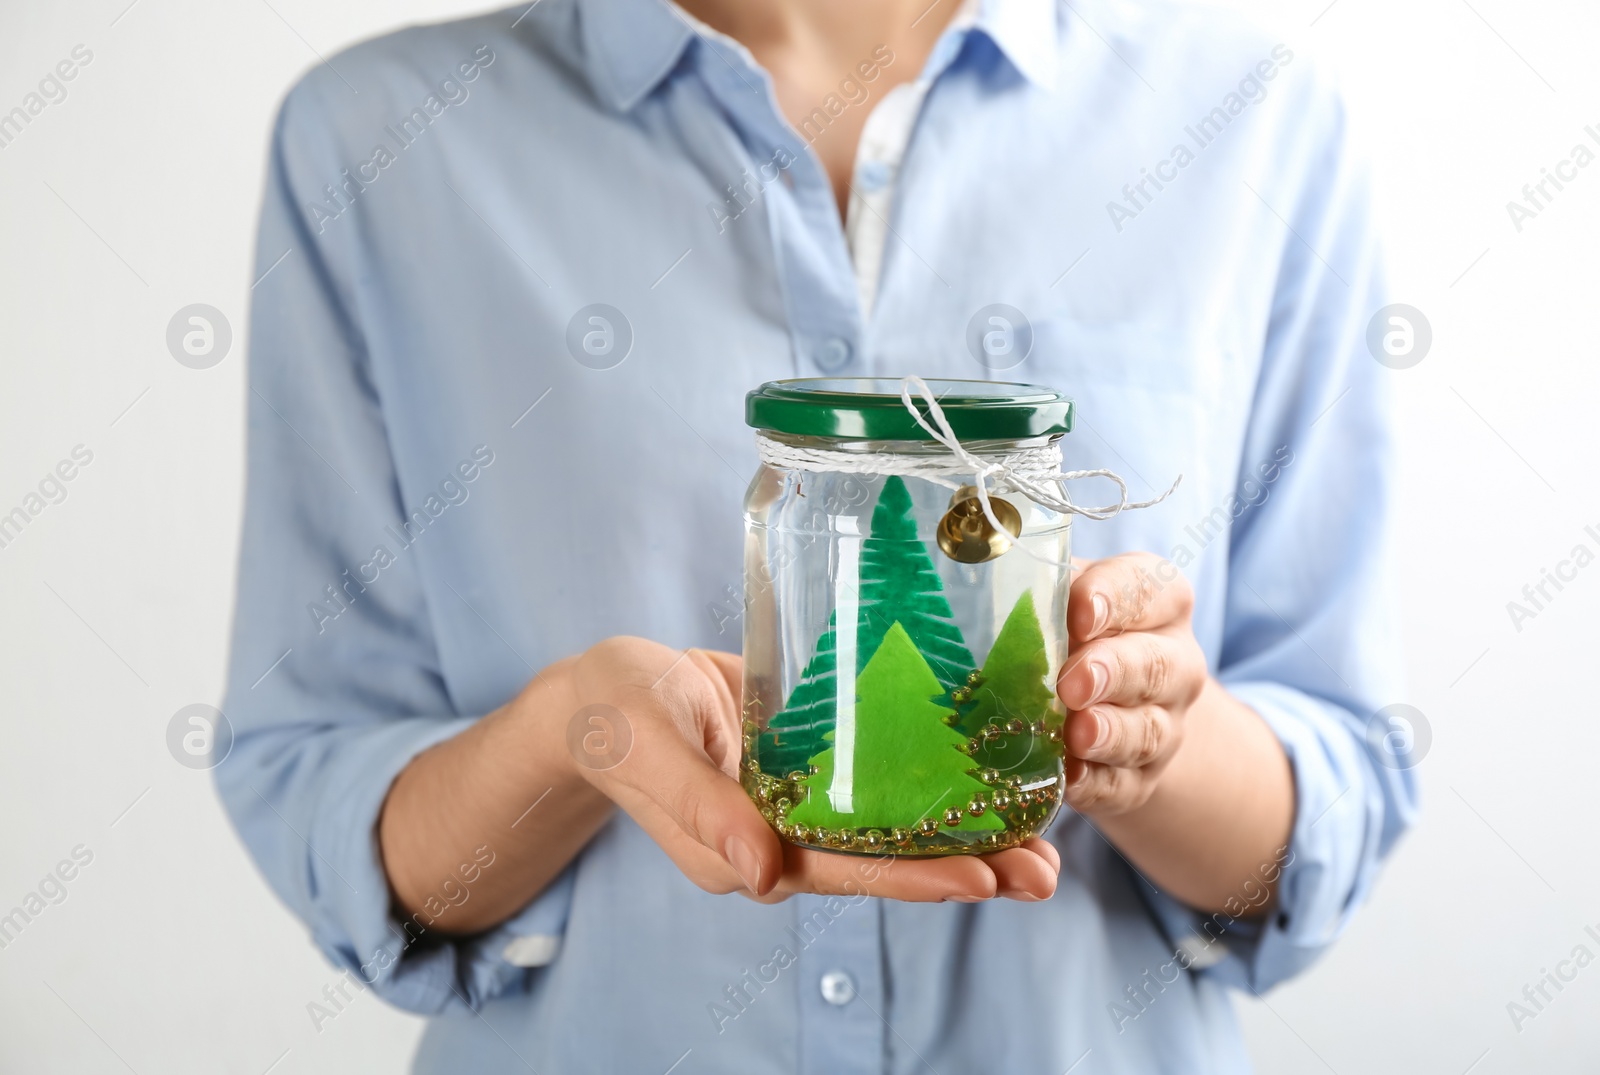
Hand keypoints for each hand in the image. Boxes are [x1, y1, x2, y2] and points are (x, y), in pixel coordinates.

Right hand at [571, 637, 1059, 903]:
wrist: (600, 693)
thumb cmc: (613, 716)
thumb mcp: (649, 748)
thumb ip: (701, 807)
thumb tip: (763, 874)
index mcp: (742, 851)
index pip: (842, 870)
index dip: (915, 876)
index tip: (987, 877)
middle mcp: (777, 840)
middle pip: (883, 863)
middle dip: (967, 868)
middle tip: (1048, 871)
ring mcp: (793, 808)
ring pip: (889, 830)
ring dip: (963, 834)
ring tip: (1043, 840)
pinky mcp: (803, 768)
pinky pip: (873, 787)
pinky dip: (928, 788)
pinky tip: (981, 777)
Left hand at [1056, 554, 1207, 815]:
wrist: (1111, 703)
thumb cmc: (1073, 633)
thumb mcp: (1063, 599)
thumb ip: (1041, 594)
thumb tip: (982, 589)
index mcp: (1158, 602)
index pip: (1148, 589)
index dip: (1115, 598)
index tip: (1081, 611)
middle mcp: (1173, 663)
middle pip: (1154, 666)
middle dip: (1113, 672)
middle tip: (1073, 682)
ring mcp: (1162, 724)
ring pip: (1146, 731)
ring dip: (1111, 734)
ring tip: (1076, 735)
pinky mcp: (1142, 778)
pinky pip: (1124, 785)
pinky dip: (1097, 784)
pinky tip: (1070, 780)